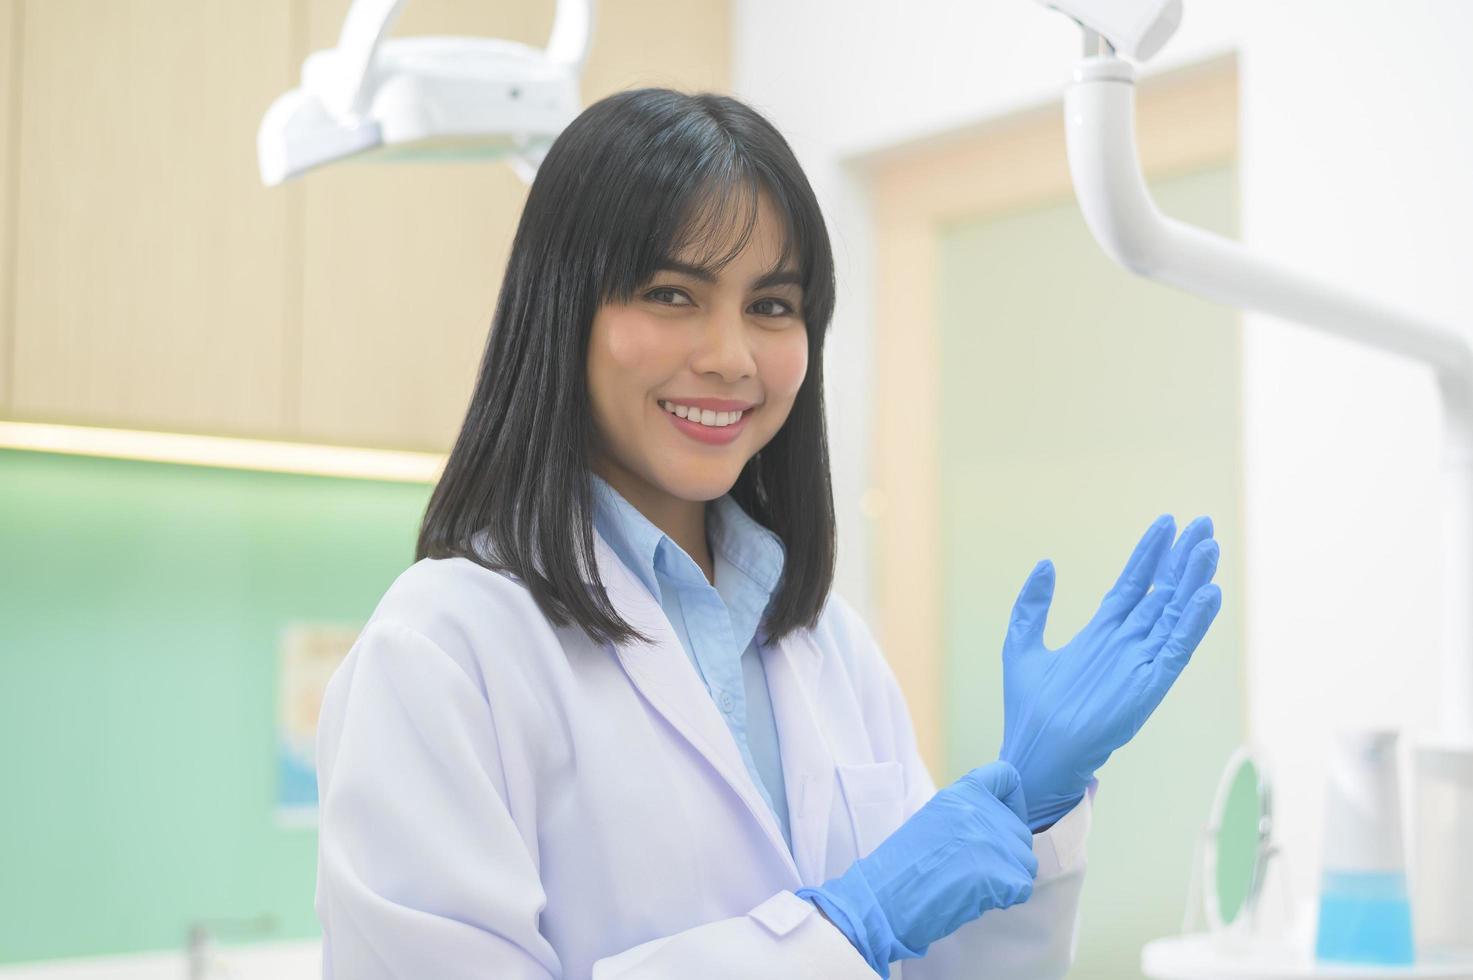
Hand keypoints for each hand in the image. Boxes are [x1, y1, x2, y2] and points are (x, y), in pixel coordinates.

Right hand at [798, 761, 1036, 977]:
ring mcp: (995, 842)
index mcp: (963, 791)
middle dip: (1005, 852)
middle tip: (974, 868)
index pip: (1007, 776)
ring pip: (1026, 861)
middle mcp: (983, 810)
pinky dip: (1005, 897)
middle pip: (1020, 830)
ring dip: (1007, 877)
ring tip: (973, 884)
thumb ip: (967, 814)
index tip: (997, 821)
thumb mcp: (934, 818)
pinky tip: (976, 897)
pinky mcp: (1004, 874)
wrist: (887, 896)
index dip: (1011, 801)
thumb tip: (996, 830)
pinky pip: (1022, 887)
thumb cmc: (902, 863)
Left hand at [999, 515, 1222, 831]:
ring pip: (1175, 613)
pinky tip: (1208, 594)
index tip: (1166, 523)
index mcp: (1102, 634)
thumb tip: (1047, 563)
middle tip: (1204, 524)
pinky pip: (1177, 649)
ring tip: (1210, 546)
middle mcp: (1127, 644)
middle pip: (1163, 593)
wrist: (1035, 753)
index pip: (1132, 585)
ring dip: (1194, 581)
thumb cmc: (1028, 709)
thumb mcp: (1021, 645)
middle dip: (1182, 559)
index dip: (1149, 555)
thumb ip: (1033, 605)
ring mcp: (1141, 663)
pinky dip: (1194, 622)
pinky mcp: (1149, 686)